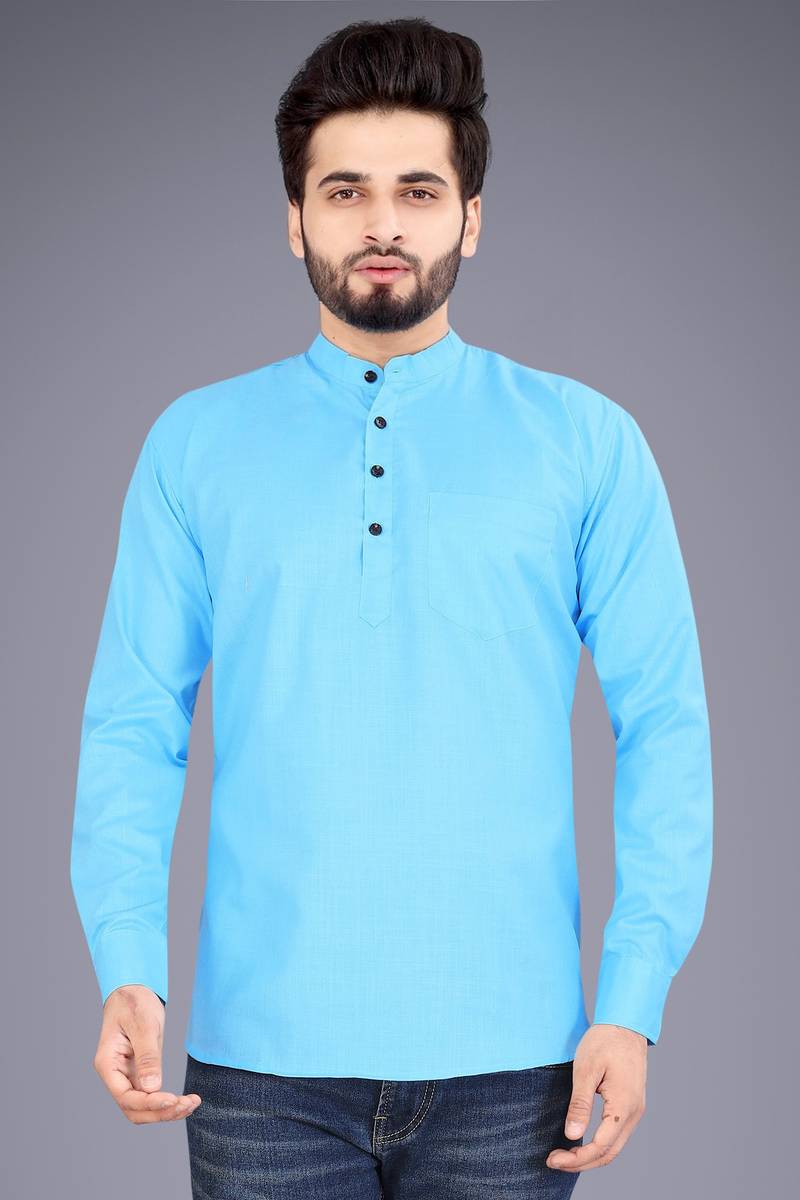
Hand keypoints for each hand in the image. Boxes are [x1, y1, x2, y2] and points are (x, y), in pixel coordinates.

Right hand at [93, 984, 201, 1123]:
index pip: (125, 1097)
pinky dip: (167, 1101)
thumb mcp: (142, 1024)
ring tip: (191, 1104)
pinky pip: (151, 1095)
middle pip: (134, 1109)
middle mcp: (115, 1074)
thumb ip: (147, 1056)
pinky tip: (185, 1100)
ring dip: (166, 1111)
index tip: (172, 1099)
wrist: (133, 990)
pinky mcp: (139, 1072)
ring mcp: (127, 1075)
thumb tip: (152, 1087)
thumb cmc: (133, 1002)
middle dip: (160, 1112)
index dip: (149, 1103)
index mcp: (108, 1064)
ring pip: (143, 1106)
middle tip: (187, 1105)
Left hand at [546, 1023, 646, 1172]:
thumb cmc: (604, 1042)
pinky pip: (616, 1134)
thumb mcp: (585, 1070)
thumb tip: (572, 1135)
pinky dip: (599, 1145)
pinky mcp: (631, 1105)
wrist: (625, 1024)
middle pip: (609, 1153)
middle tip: (554, 1162)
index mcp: (623, 1105)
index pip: (601, 1146)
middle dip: (581, 1163)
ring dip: (590, 1157)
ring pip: (614, 1147)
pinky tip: (580, 1142)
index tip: (553, 1159)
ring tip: (564, 1155)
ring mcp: (635, 1110)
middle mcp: (634, 1113)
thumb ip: (580, 1104)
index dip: (576, 1158)